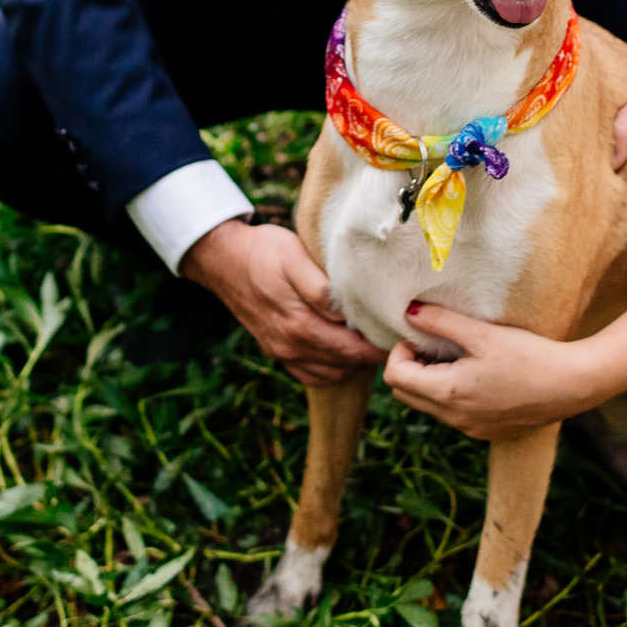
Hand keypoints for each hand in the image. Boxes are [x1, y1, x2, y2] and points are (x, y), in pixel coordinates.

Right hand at [181, 219, 384, 386]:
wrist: (223, 261)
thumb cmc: (264, 252)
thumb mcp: (293, 257)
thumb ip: (319, 287)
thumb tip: (344, 312)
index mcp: (300, 325)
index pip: (354, 347)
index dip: (381, 343)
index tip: (402, 333)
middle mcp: (292, 345)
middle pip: (347, 362)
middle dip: (375, 355)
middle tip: (400, 339)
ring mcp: (283, 352)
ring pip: (332, 372)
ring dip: (356, 363)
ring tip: (376, 341)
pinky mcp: (277, 352)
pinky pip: (312, 374)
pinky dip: (334, 368)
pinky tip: (346, 350)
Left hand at [383, 302, 610, 439]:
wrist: (574, 386)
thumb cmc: (530, 356)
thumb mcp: (483, 334)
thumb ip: (442, 321)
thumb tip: (409, 312)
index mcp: (447, 394)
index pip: (395, 377)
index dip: (400, 351)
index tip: (422, 335)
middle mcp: (454, 418)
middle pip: (406, 394)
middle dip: (411, 367)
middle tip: (437, 344)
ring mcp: (471, 429)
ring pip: (430, 406)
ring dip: (432, 381)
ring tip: (460, 356)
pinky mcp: (487, 432)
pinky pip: (454, 415)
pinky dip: (453, 394)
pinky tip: (480, 374)